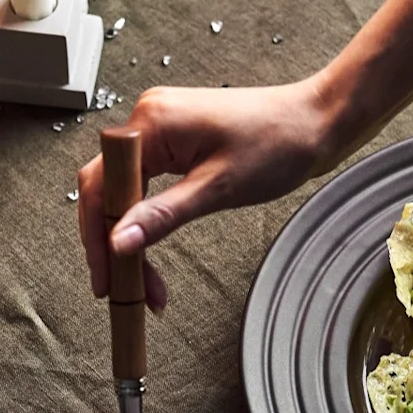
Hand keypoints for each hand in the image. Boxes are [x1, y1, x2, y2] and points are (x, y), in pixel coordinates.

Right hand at [76, 79, 342, 309]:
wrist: (315, 122)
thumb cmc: (277, 144)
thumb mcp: (217, 189)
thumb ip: (162, 216)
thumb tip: (119, 242)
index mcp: (152, 123)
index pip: (101, 186)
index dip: (98, 237)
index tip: (107, 281)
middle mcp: (148, 119)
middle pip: (107, 191)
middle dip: (115, 246)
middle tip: (127, 293)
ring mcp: (160, 128)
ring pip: (125, 192)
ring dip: (131, 238)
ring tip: (147, 284)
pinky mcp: (174, 141)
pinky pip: (145, 183)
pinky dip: (147, 219)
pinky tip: (152, 249)